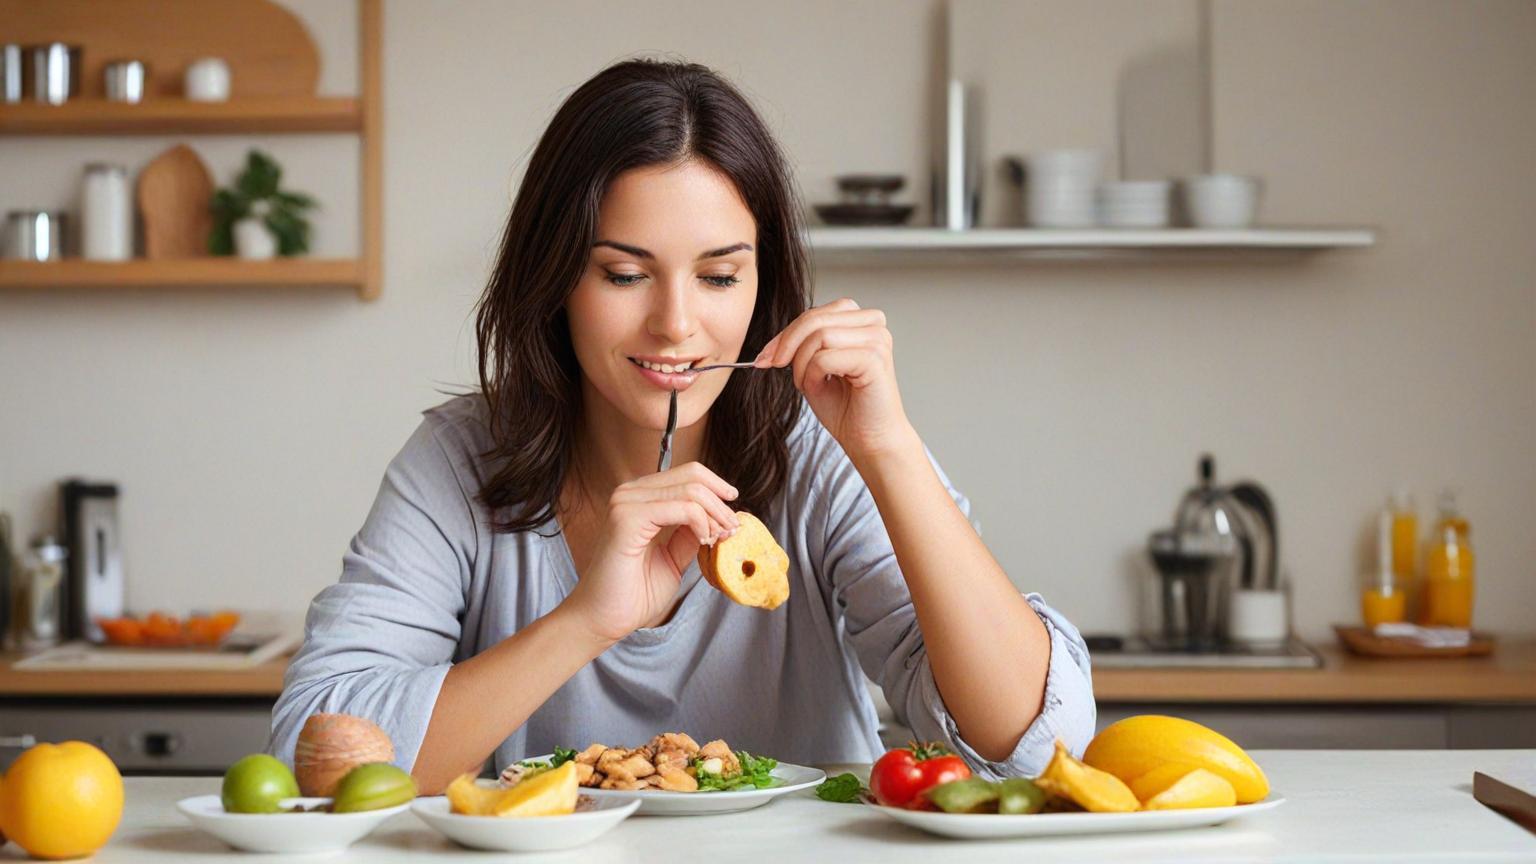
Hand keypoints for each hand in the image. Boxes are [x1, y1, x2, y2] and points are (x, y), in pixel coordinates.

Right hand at [560, 463, 739, 642]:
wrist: (603, 620)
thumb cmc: (632, 594)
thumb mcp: (674, 558)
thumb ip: (690, 534)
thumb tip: (718, 517)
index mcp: (639, 498)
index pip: (688, 473)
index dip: (718, 490)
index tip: (733, 518)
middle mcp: (629, 493)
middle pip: (693, 476)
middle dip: (721, 504)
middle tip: (733, 530)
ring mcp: (626, 503)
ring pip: (691, 490)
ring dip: (715, 515)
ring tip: (719, 539)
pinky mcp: (627, 519)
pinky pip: (682, 508)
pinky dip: (701, 523)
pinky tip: (704, 541)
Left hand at [756, 298, 917, 462]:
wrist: (870, 441)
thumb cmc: (846, 409)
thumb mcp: (815, 368)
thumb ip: (803, 345)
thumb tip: (772, 342)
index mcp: (862, 321)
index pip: (816, 313)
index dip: (787, 333)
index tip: (766, 356)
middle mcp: (873, 324)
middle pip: (815, 318)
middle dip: (787, 344)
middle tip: (772, 365)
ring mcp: (877, 339)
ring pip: (819, 335)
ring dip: (801, 364)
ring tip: (806, 385)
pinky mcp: (873, 359)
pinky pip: (824, 358)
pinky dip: (811, 375)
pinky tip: (818, 389)